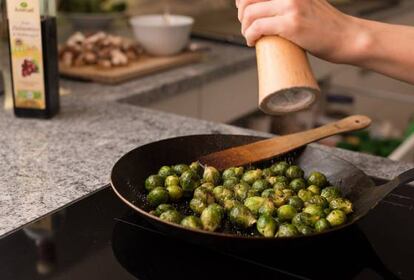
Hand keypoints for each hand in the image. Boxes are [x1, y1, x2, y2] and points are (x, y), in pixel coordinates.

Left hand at [236, 0, 368, 63]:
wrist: (347, 37)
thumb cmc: (325, 25)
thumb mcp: (307, 2)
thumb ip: (289, 1)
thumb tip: (268, 6)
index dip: (243, 0)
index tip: (243, 10)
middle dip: (241, 14)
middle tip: (246, 26)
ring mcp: (291, 6)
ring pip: (250, 14)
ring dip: (244, 28)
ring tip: (250, 36)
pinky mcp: (291, 24)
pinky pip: (258, 27)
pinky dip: (250, 36)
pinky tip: (252, 42)